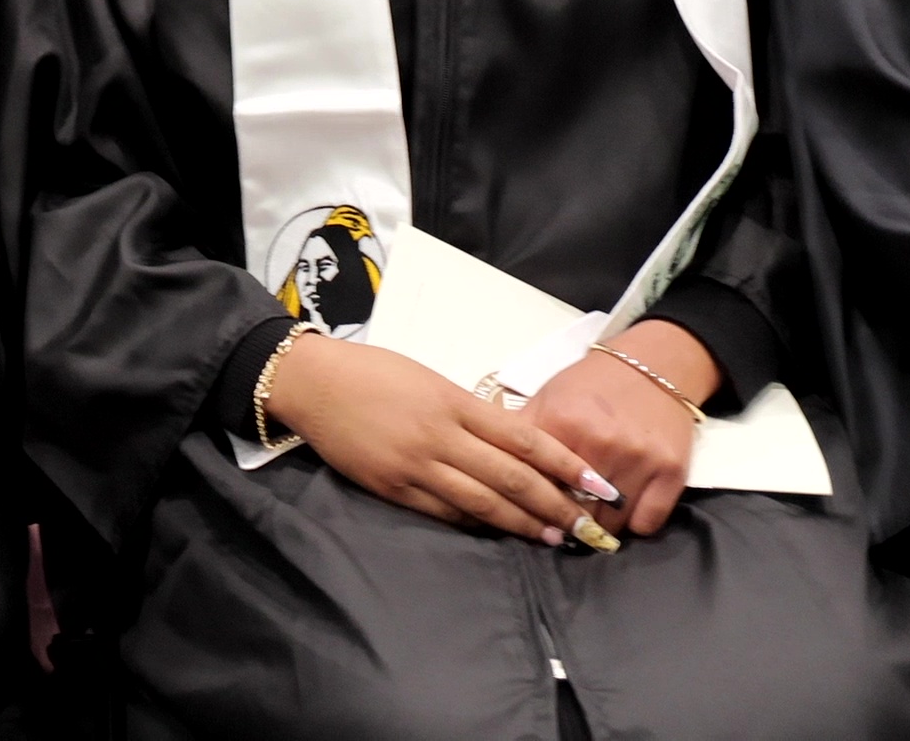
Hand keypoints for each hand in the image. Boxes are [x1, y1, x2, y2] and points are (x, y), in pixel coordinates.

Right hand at [265, 334, 615, 547]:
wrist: (312, 383)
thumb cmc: (374, 372)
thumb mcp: (430, 380)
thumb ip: (468, 412)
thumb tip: (509, 444)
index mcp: (455, 402)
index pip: (524, 438)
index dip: (565, 464)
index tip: (596, 483)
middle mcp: (441, 436)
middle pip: (511, 477)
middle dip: (554, 504)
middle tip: (588, 526)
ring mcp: (415, 466)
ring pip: (481, 502)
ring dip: (521, 523)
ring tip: (553, 538)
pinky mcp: (392, 489)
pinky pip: (444, 512)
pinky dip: (476, 523)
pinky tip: (498, 532)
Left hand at [523, 322, 707, 537]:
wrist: (657, 362)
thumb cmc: (594, 384)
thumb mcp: (548, 398)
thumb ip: (519, 436)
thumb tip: (489, 473)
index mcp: (564, 424)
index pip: (537, 486)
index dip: (531, 505)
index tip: (530, 516)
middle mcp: (603, 443)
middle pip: (574, 512)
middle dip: (565, 521)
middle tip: (562, 524)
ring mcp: (641, 459)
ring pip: (610, 524)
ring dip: (599, 526)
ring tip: (592, 518)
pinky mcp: (672, 471)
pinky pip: (647, 524)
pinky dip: (634, 524)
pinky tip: (626, 511)